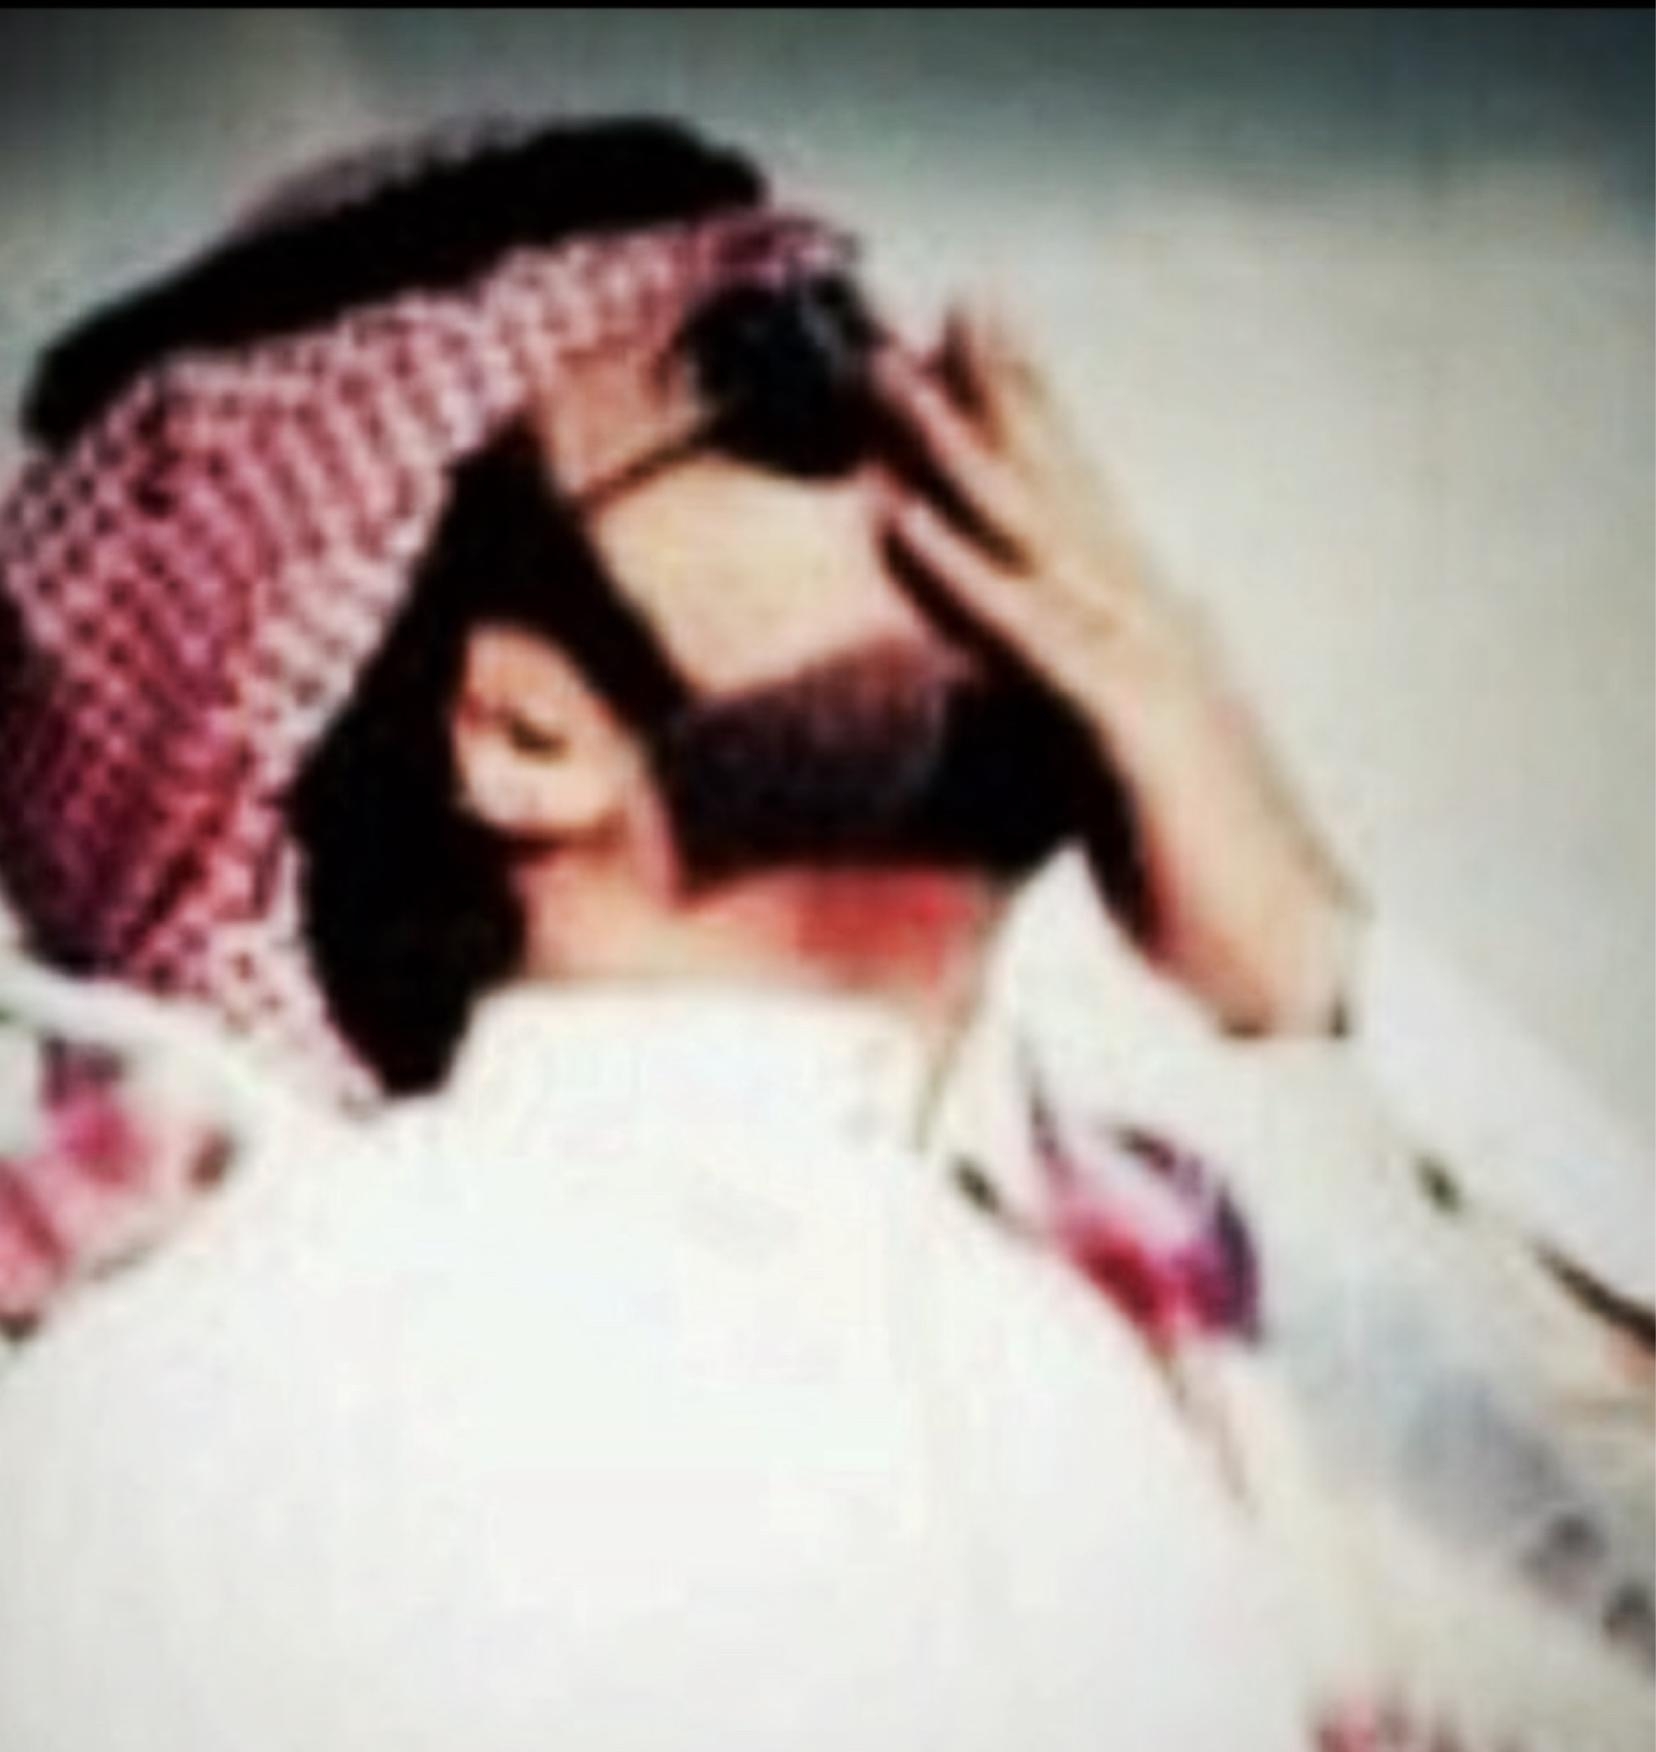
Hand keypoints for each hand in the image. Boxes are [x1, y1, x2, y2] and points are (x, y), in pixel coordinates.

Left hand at [873, 305, 1362, 1035]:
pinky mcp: (1136, 734)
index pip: (1072, 510)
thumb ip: (1056, 704)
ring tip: (889, 374)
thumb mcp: (1104, 768)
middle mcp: (1152, 628)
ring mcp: (1152, 670)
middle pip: (1060, 490)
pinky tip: (902, 522)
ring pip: (1041, 541)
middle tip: (940, 300)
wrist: (1284, 964)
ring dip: (961, 454)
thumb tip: (997, 675)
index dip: (1021, 419)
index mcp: (1143, 636)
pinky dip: (967, 580)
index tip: (960, 342)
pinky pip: (1036, 642)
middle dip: (998, 393)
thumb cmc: (1193, 874)